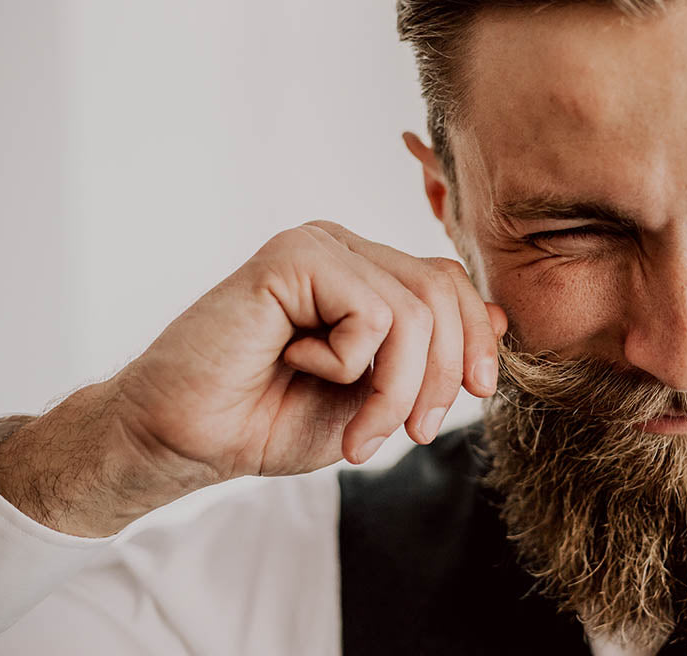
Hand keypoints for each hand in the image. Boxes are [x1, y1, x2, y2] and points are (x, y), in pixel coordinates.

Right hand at [0, 221, 505, 535]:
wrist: (186, 439)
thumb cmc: (270, 419)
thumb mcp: (375, 396)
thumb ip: (430, 355)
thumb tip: (500, 315)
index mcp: (365, 274)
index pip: (450, 284)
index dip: (477, 338)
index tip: (476, 393)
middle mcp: (344, 250)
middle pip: (444, 291)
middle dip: (443, 375)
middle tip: (415, 434)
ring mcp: (318, 247)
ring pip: (415, 309)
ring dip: (398, 390)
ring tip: (361, 434)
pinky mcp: (293, 257)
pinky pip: (372, 313)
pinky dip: (349, 365)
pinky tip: (298, 366)